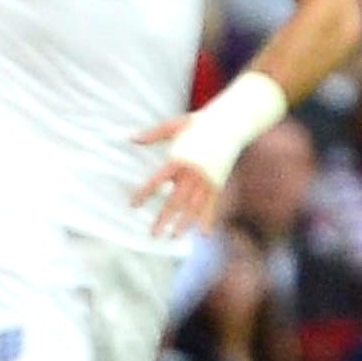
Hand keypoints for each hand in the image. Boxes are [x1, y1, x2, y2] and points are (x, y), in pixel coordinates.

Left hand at [128, 114, 223, 235]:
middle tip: (153, 234)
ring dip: (183, 223)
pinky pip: (212, 204)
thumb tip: (131, 139)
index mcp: (178, 158)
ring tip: (174, 237)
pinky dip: (208, 219)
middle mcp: (192, 172)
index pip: (157, 180)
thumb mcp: (175, 125)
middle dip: (163, 218)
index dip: (144, 193)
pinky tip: (204, 234)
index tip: (133, 205)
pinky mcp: (218, 182)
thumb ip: (153, 134)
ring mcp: (207, 179)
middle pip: (175, 200)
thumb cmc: (199, 123)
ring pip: (193, 206)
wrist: (230, 123)